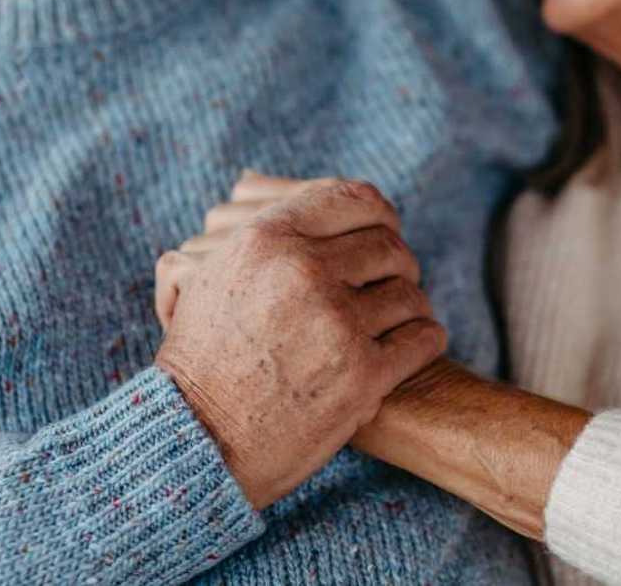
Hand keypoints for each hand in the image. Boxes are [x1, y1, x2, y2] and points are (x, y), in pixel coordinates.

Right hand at [153, 178, 446, 509]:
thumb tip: (253, 180)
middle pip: (388, 245)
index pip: (353, 198)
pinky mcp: (363, 375)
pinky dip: (424, 339)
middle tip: (393, 281)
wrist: (196, 439)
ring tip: (399, 317)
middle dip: (397, 263)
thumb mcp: (196, 276)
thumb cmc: (197, 358)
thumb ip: (231, 226)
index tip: (383, 229)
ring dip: (411, 304)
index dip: (379, 212)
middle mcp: (304, 272)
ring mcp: (337, 324)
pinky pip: (422, 338)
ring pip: (409, 292)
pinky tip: (413, 345)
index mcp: (265, 238)